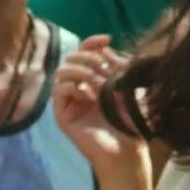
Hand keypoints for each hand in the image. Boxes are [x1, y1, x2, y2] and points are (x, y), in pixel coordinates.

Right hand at [52, 35, 147, 177]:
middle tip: (103, 68)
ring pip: (62, 71)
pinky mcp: (63, 114)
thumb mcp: (129, 88)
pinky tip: (88, 95)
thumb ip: (119, 67)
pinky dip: (72, 87)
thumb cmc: (131, 121)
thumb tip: (106, 48)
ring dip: (80, 71)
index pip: (86, 52)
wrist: (128, 150)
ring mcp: (71, 101)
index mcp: (96, 79)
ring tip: (96, 82)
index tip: (107, 39)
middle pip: (72, 58)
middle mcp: (81, 87)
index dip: (92, 43)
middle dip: (88, 58)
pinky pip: (58, 91)